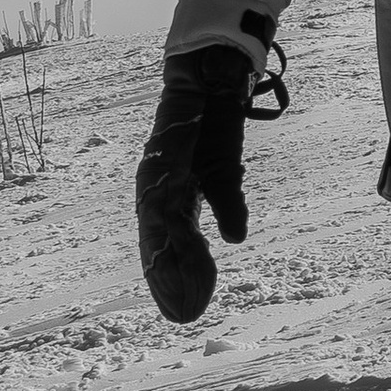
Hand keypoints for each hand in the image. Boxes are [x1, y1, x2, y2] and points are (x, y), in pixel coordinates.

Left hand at [136, 46, 254, 322]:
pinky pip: (165, 198)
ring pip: (158, 229)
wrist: (214, 74)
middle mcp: (157, 186)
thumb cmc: (215, 121)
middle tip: (184, 316)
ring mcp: (157, 172)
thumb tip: (233, 240)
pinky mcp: (166, 156)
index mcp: (171, 194)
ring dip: (172, 264)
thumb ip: (228, 206)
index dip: (177, 275)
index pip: (167, 244)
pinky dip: (173, 227)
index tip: (185, 310)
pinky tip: (183, 251)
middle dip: (170, 281)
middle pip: (157, 244)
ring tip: (185, 296)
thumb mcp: (225, 172)